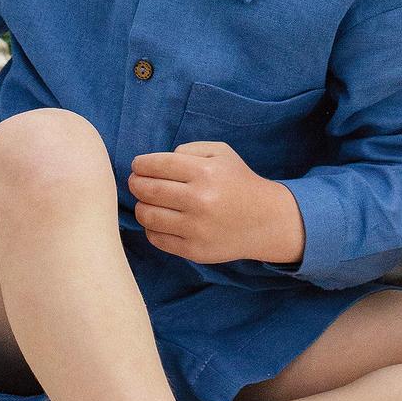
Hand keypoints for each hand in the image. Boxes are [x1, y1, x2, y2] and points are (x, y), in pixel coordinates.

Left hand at [128, 140, 270, 263]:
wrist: (265, 220)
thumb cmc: (237, 182)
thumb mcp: (220, 153)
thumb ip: (187, 150)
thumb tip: (156, 163)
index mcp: (205, 172)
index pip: (157, 165)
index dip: (140, 164)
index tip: (138, 166)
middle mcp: (200, 200)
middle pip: (148, 190)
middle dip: (135, 184)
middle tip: (136, 183)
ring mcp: (197, 228)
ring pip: (147, 215)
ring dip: (141, 206)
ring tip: (147, 202)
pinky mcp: (195, 250)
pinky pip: (156, 238)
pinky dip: (151, 227)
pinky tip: (160, 220)